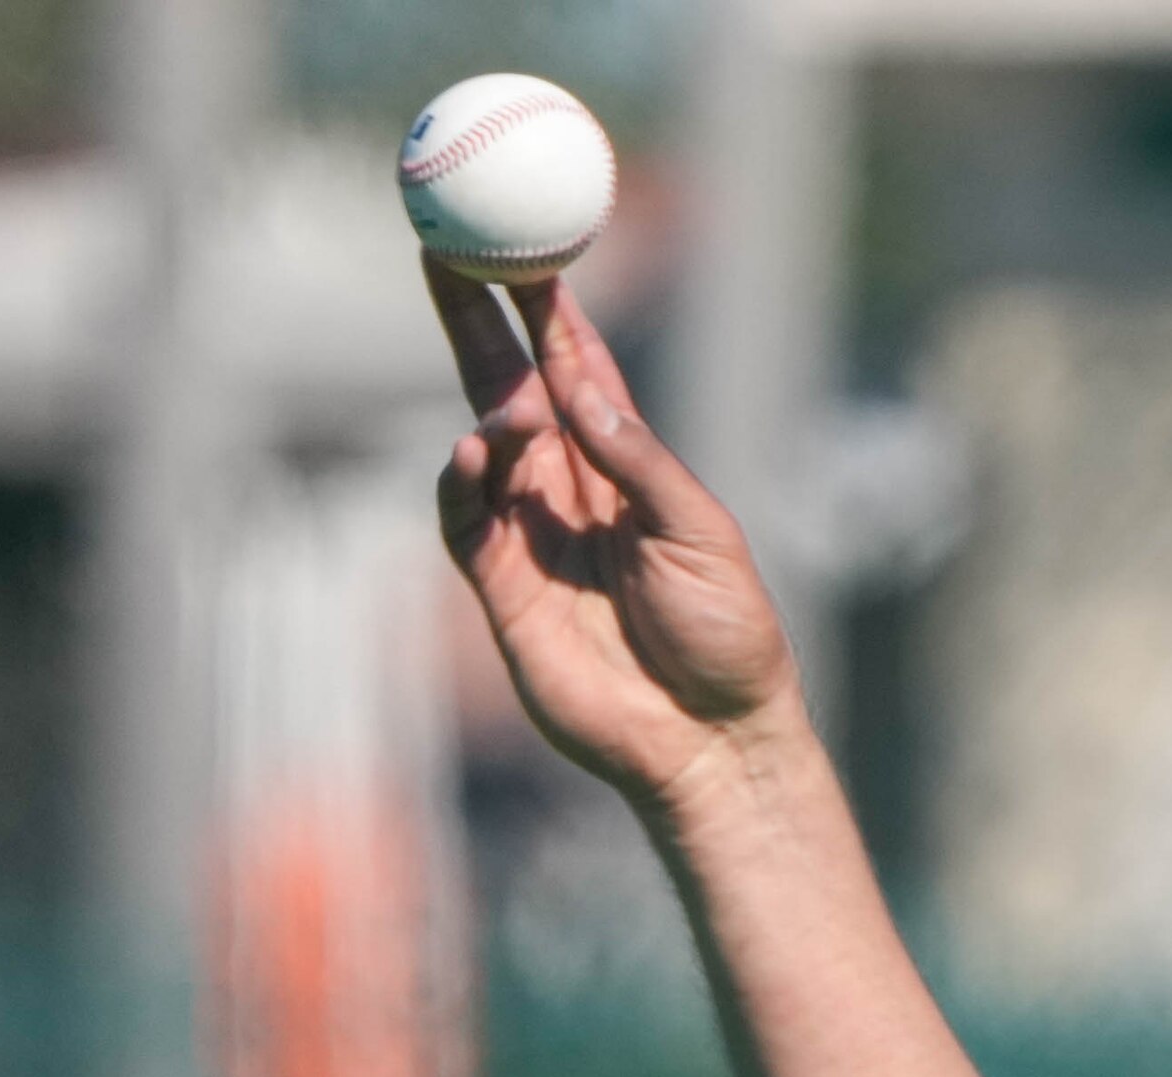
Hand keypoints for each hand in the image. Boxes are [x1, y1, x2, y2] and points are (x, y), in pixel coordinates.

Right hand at [429, 265, 793, 816]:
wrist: (710, 740)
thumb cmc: (726, 636)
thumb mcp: (700, 533)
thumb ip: (638, 461)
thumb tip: (578, 390)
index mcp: (625, 464)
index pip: (573, 367)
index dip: (543, 307)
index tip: (518, 242)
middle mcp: (570, 488)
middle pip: (508, 384)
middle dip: (475, 318)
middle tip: (445, 250)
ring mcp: (531, 535)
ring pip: (480, 444)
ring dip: (488, 410)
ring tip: (512, 405)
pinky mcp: (504, 590)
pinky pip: (463, 521)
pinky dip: (458, 484)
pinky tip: (471, 453)